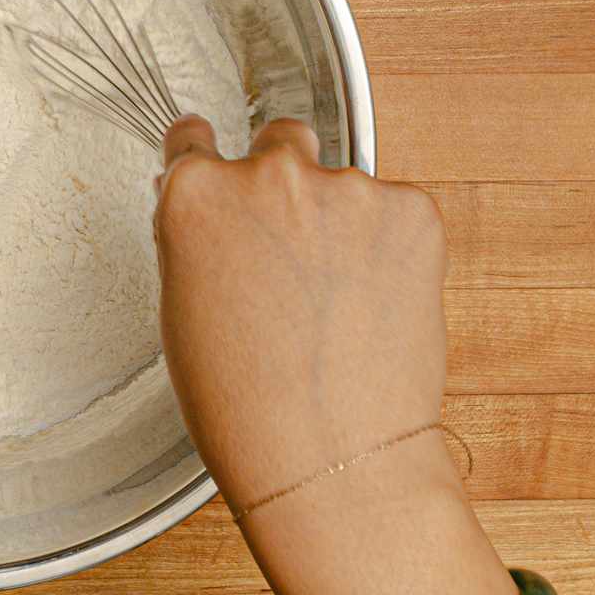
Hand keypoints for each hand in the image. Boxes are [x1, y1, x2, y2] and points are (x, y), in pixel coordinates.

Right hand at [152, 113, 447, 512]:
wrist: (330, 456)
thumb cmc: (246, 405)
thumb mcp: (183, 310)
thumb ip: (197, 240)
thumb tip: (213, 211)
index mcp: (196, 197)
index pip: (193, 138)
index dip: (204, 157)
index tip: (214, 161)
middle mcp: (268, 176)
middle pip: (278, 142)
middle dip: (281, 181)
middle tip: (289, 251)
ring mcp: (345, 189)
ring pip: (341, 185)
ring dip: (339, 222)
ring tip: (335, 302)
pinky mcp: (411, 211)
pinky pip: (394, 212)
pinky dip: (388, 246)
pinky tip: (371, 303)